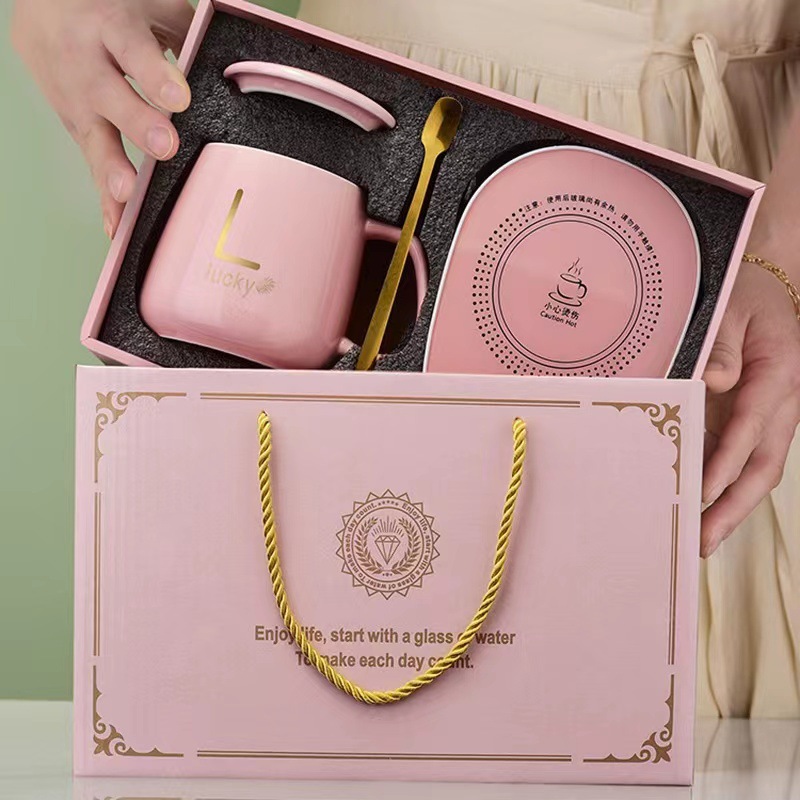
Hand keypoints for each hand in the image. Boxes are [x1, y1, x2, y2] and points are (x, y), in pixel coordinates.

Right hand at [11, 0, 193, 236]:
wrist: (42, 6)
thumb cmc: (111, 9)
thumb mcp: (147, 7)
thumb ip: (185, 32)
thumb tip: (231, 65)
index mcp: (110, 26)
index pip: (132, 47)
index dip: (154, 73)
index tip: (180, 97)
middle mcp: (86, 63)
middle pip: (108, 93)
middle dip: (135, 120)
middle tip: (164, 145)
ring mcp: (76, 99)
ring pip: (92, 135)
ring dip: (110, 168)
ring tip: (127, 194)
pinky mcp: (75, 128)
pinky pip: (90, 163)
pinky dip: (103, 197)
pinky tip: (116, 225)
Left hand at [702, 262, 799, 556]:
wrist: (767, 289)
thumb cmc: (747, 297)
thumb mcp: (732, 309)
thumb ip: (722, 345)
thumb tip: (716, 381)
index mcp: (780, 374)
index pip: (753, 426)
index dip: (728, 461)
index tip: (704, 490)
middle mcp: (781, 403)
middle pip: (763, 464)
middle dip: (734, 506)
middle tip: (703, 539)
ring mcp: (769, 416)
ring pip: (755, 470)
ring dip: (729, 506)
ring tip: (697, 538)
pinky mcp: (751, 421)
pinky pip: (740, 459)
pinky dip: (721, 486)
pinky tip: (695, 505)